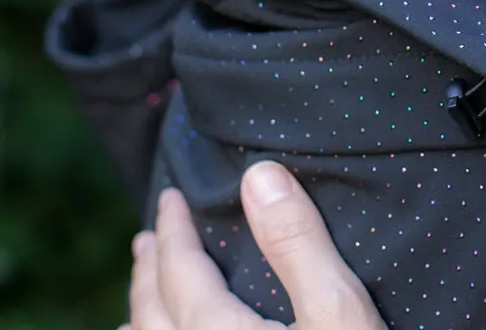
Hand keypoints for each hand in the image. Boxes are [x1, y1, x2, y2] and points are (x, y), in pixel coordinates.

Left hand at [124, 161, 386, 329]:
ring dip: (143, 313)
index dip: (174, 232)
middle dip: (150, 271)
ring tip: (142, 294)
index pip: (181, 273)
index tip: (171, 198)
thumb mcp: (337, 311)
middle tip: (149, 237)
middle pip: (152, 315)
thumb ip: (297, 243)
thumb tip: (259, 175)